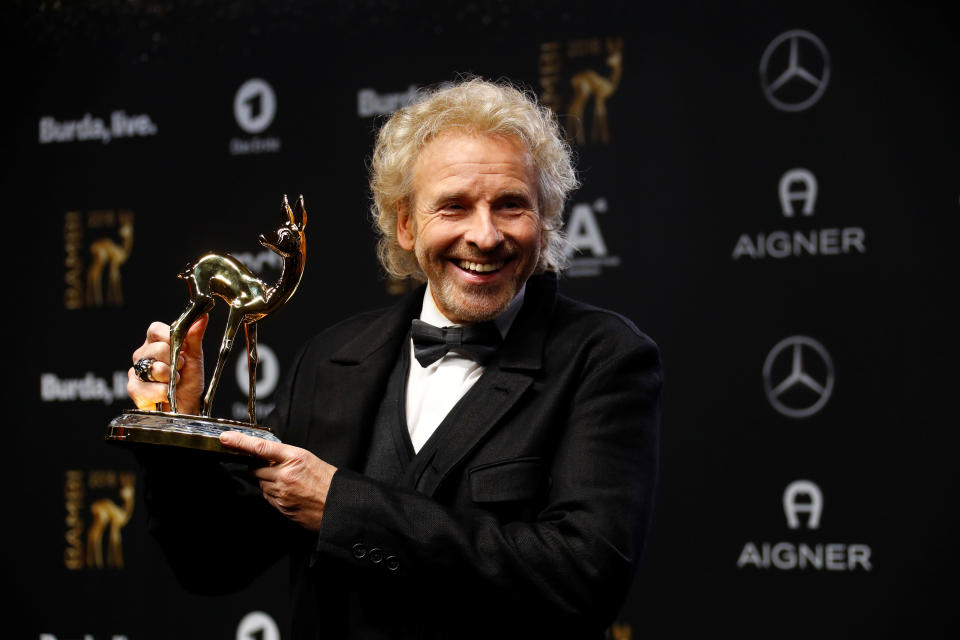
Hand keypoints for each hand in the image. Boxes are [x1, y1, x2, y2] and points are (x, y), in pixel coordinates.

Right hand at [127, 316, 207, 413]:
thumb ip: (194, 337)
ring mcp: (137, 371)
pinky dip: (160, 392)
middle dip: (173, 362)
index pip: (155, 329)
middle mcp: (144, 355)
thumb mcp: (195, 358)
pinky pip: (143, 387)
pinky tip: (166, 394)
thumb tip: (203, 316)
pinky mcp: (133, 389)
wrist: (186, 408)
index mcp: (158, 343)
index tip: (181, 348)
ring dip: (169, 378)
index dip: (168, 337)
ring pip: (150, 368)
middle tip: (180, 370)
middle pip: (155, 349)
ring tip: (174, 383)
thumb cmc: (189, 383)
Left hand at [219, 431, 337, 531]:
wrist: (338, 505)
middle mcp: (285, 475)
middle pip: (255, 469)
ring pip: (261, 484)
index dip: (240, 442)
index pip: (261, 447)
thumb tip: (268, 456)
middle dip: (260, 468)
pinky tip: (289, 494)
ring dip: (267, 481)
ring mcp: (282, 493)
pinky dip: (273, 494)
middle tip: (274, 468)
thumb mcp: (309, 459)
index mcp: (294, 458)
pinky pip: (268, 497)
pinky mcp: (281, 507)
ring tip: (288, 483)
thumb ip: (286, 456)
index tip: (226, 438)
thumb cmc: (328, 481)